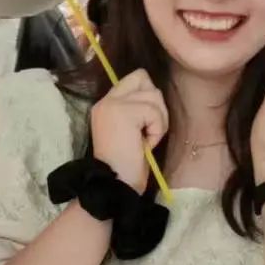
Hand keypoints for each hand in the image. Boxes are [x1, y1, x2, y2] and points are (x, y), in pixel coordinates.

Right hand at [90, 69, 168, 192]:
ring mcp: (113, 104)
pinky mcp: (124, 112)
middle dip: (155, 104)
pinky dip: (157, 130)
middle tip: (147, 130)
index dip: (147, 95)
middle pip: (144, 78)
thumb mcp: (129, 131)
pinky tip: (145, 144)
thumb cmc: (125, 166)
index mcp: (106, 104)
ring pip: (154, 95)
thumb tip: (155, 95)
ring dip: (158, 120)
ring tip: (145, 140)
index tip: (145, 122)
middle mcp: (106, 100)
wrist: (115, 186)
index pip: (136, 77)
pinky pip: (155, 112)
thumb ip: (136, 110)